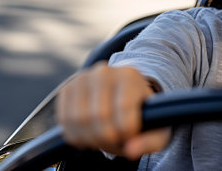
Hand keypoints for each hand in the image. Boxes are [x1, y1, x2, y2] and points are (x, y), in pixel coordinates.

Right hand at [55, 62, 170, 159]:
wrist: (125, 95)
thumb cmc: (142, 114)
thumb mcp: (157, 128)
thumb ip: (150, 141)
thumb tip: (131, 149)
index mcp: (130, 75)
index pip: (123, 108)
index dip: (126, 131)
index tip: (131, 134)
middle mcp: (105, 71)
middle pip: (98, 116)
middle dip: (107, 138)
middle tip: (116, 139)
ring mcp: (83, 78)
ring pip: (78, 119)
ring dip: (89, 138)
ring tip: (103, 137)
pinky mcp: (68, 88)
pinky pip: (64, 120)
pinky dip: (75, 135)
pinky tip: (89, 132)